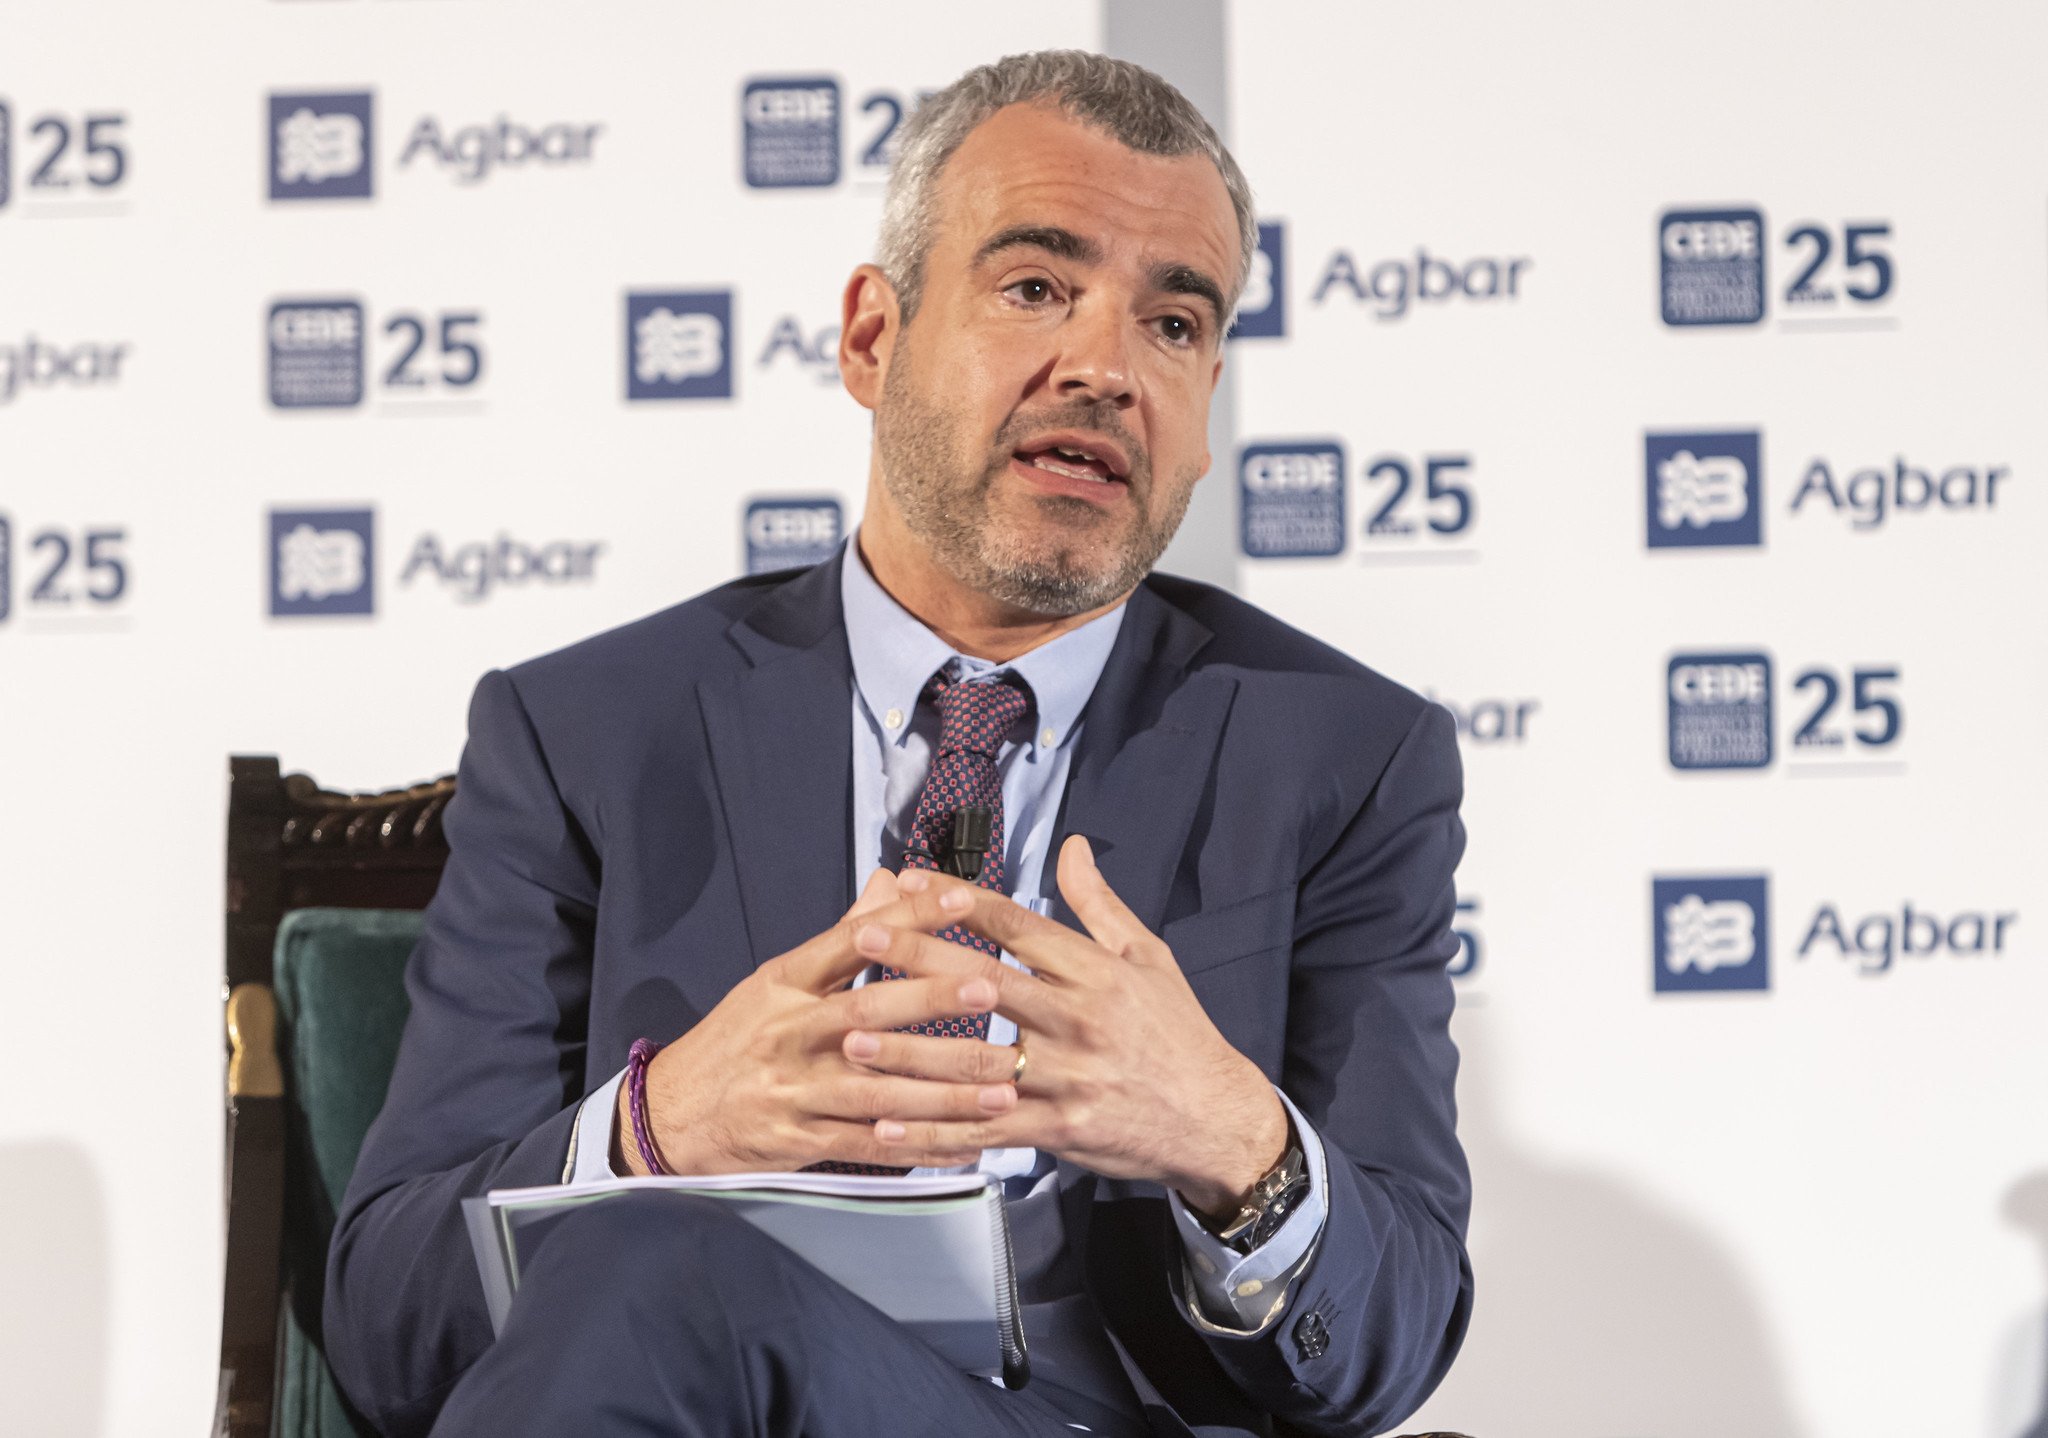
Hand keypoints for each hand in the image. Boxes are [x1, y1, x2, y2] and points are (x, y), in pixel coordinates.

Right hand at [615, 868, 1025, 1174]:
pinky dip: (919, 1147)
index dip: (907, 920)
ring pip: (879, 1088)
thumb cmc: (735, 1039)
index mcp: (785, 983)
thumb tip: (891, 881)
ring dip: (945, 1091)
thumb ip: (843, 935)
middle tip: (992, 990)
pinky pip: (870, 1144)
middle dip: (932, 1000)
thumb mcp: (777, 981)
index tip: (963, 903)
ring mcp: (795, 1090)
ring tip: (1004, 1085)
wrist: (673, 1113)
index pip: (849, 941)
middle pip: (867, 1011)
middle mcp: (790, 1033)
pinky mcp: (800, 1140)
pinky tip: (965, 1145)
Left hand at [846, 837, 1289, 1217]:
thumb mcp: (1148, 956)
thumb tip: (1070, 844)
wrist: (1216, 1119)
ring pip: (976, 1063)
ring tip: (852, 1035)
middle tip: (864, 937)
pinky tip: (887, 1126)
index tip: (910, 883)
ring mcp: (1067, 1080)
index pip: (1018, 926)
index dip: (960, 902)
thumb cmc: (1177, 1031)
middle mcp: (1079, 1021)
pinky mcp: (1060, 1131)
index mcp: (1096, 972)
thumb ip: (1098, 902)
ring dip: (909, 1051)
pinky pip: (985, 1131)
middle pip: (987, 984)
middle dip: (919, 959)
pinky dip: (934, 1132)